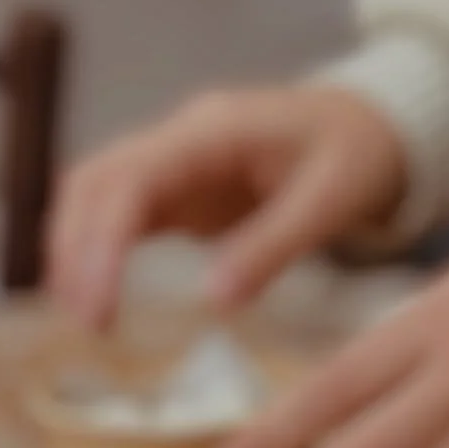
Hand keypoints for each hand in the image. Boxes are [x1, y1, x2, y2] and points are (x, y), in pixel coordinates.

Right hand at [46, 84, 405, 325]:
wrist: (373, 124)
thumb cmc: (358, 153)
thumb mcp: (332, 199)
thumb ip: (274, 246)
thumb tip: (214, 302)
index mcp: (212, 130)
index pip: (130, 179)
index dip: (101, 242)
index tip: (97, 305)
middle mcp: (178, 139)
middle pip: (93, 182)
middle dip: (75, 249)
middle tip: (85, 323)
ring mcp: (174, 162)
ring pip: (96, 196)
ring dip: (77, 251)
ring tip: (84, 319)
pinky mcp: (179, 188)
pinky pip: (122, 215)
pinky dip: (100, 253)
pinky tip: (95, 298)